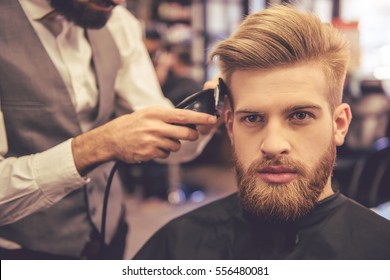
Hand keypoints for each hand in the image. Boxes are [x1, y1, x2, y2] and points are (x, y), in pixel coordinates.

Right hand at [71, 106, 216, 174]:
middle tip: (190, 135)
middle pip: (185, 133)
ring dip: (172, 145)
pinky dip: (162, 152)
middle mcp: (156, 126)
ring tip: (159, 140)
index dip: (200, 119)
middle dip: (191, 135)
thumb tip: (189, 121)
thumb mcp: (149, 113)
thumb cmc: (133, 124)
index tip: (212, 119)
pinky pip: (165, 154)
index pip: (184, 116)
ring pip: (176, 146)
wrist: (112, 138)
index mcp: (157, 113)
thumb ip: (167, 116)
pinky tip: (152, 147)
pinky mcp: (149, 152)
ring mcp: (152, 140)